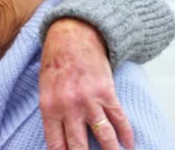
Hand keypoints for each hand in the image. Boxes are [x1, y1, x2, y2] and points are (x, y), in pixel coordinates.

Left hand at [39, 19, 133, 149]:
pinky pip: (119, 119)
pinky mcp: (106, 92)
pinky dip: (126, 135)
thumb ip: (52, 115)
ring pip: (104, 137)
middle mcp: (68, 107)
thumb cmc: (55, 63)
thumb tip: (61, 142)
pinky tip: (129, 145)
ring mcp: (89, 100)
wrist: (72, 36)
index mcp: (49, 107)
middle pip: (79, 146)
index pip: (56, 145)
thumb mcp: (45, 90)